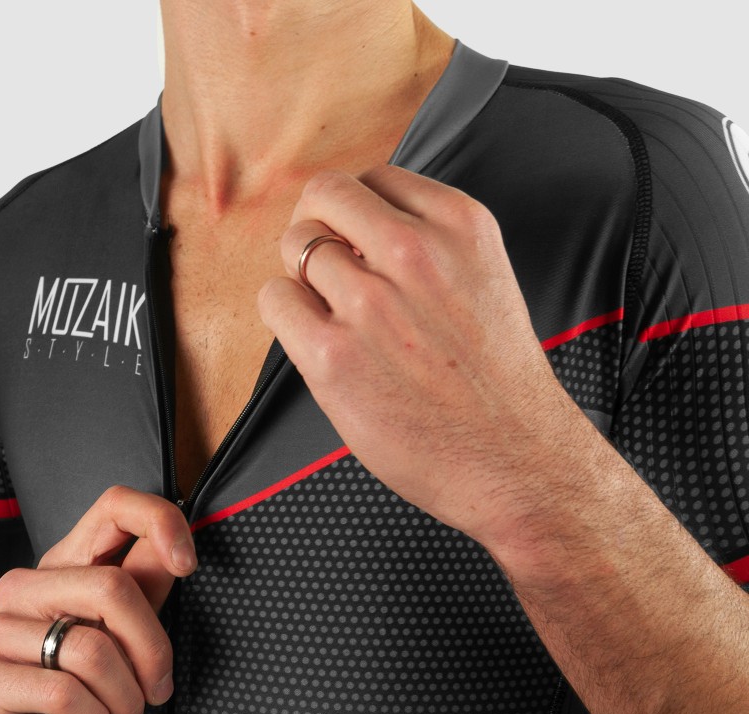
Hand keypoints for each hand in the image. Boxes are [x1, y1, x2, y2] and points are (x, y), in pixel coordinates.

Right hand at [0, 486, 196, 713]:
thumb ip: (144, 593)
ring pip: (93, 650)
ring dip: (125, 700)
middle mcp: (26, 585)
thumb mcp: (120, 641)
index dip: (160, 521)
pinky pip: (63, 693)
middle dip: (151, 651)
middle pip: (113, 588)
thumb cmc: (72, 696)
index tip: (187, 563)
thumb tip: (177, 552)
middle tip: (157, 690)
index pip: (113, 506)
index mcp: (66, 566)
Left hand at [257, 166, 593, 549]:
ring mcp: (371, 303)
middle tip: (323, 268)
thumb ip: (431, 244)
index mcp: (460, 226)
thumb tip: (356, 231)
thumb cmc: (496, 383)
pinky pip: (275, 299)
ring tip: (331, 316)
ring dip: (302, 277)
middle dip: (317, 225)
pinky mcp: (333, 355)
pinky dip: (284, 314)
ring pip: (296, 246)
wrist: (514, 460)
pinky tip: (316, 341)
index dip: (354, 214)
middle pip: (324, 194)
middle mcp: (415, 252)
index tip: (356, 245)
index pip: (374, 178)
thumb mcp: (485, 280)